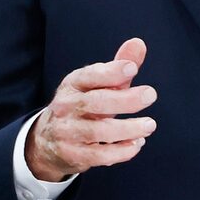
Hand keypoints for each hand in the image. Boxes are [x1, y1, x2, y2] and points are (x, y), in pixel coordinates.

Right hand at [25, 38, 155, 182]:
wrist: (49, 140)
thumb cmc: (82, 107)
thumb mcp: (96, 86)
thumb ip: (118, 67)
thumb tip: (138, 43)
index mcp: (72, 84)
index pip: (89, 76)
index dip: (110, 72)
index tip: (132, 69)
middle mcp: (65, 107)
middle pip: (95, 102)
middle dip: (125, 99)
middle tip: (150, 94)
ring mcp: (67, 132)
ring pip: (98, 131)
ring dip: (128, 129)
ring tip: (149, 125)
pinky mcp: (73, 154)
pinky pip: (99, 155)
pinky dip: (121, 151)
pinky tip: (137, 143)